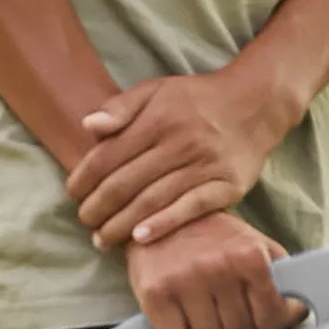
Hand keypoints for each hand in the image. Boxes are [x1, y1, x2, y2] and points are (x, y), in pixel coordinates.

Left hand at [70, 65, 287, 250]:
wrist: (255, 104)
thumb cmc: (197, 100)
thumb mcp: (156, 89)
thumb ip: (121, 107)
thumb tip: (88, 127)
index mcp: (159, 118)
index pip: (110, 154)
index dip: (86, 177)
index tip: (73, 193)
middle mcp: (181, 142)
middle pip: (128, 182)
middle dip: (99, 207)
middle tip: (84, 221)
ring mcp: (205, 166)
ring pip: (154, 199)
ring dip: (122, 223)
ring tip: (102, 239)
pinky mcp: (227, 186)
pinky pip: (191, 208)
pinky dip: (165, 224)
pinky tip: (141, 238)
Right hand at [127, 212, 303, 328]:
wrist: (158, 211)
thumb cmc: (210, 234)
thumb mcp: (253, 242)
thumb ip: (280, 275)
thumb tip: (297, 315)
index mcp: (249, 256)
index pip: (272, 319)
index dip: (269, 326)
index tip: (262, 324)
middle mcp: (218, 268)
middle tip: (228, 317)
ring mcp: (184, 283)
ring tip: (205, 320)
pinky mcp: (154, 295)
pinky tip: (182, 326)